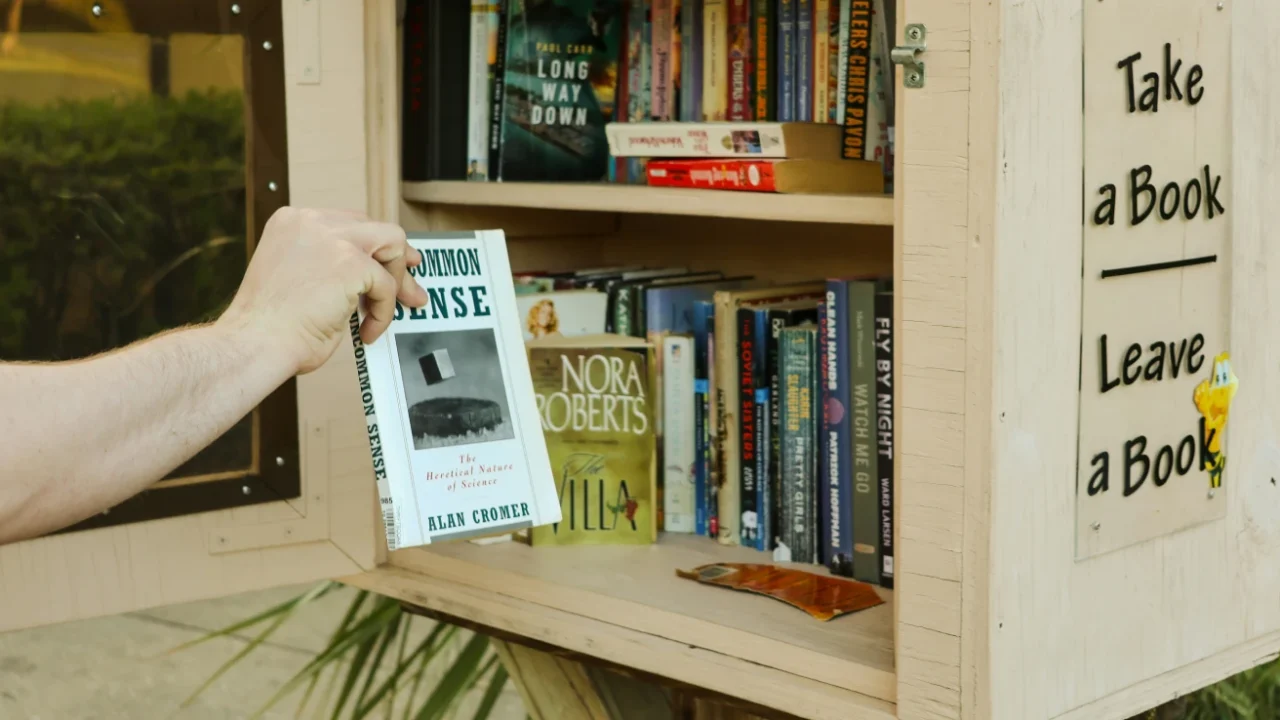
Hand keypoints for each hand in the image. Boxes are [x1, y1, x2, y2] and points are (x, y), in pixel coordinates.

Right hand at [217, 207, 428, 374]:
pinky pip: (386, 285)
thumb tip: (371, 277)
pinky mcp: (350, 263)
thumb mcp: (297, 278)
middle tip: (409, 289)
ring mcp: (332, 238)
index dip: (372, 248)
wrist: (255, 343)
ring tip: (390, 309)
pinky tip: (367, 331)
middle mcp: (311, 221)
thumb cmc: (270, 326)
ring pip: (392, 242)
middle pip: (374, 227)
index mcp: (293, 222)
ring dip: (397, 279)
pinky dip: (384, 311)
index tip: (387, 266)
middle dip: (396, 259)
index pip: (349, 223)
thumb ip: (328, 266)